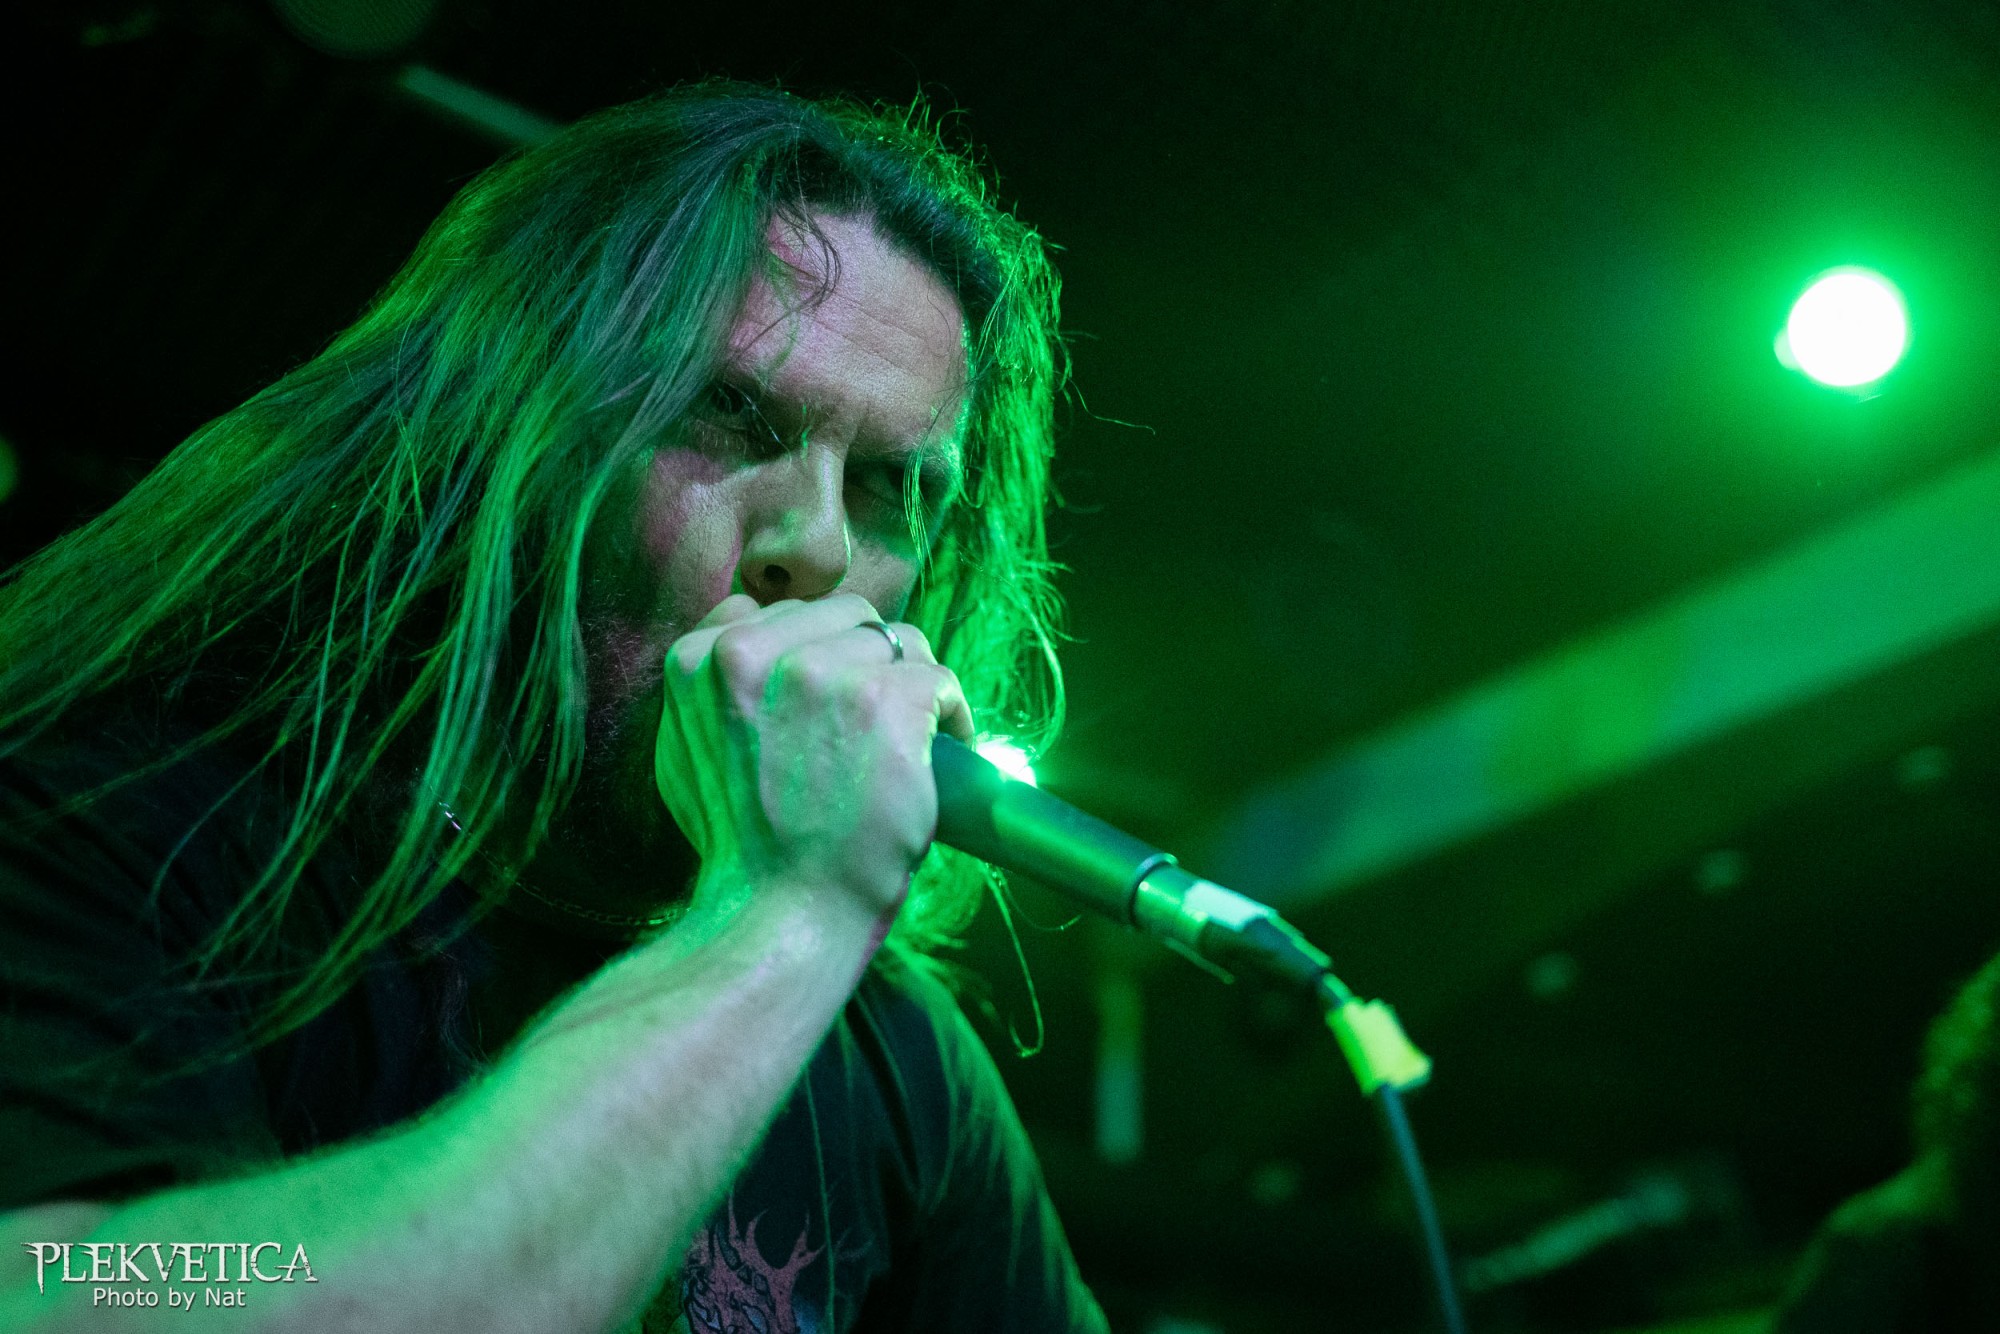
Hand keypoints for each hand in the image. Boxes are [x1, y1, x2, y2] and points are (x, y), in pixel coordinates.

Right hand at [654, 593, 973, 919]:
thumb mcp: (687, 751)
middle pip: (845, 614)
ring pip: (898, 640)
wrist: (779, 915)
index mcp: (699, 659)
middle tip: (882, 717)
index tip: (835, 694)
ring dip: (915, 683)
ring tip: (920, 732)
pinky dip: (953, 715)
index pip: (779, 610)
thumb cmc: (740, 849)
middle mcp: (751, 653)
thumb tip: (747, 633)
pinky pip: (940, 678)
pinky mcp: (884, 702)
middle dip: (870, 660)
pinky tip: (949, 748)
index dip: (816, 649)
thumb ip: (715, 688)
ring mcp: (819, 674)